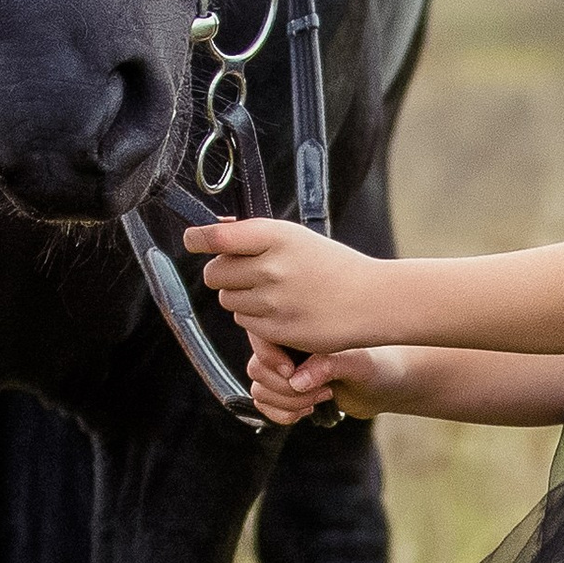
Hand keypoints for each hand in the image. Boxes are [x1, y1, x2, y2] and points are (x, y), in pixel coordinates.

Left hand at [184, 217, 380, 346]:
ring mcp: (273, 301)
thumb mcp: (297, 238)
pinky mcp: (276, 329)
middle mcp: (271, 267)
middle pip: (214, 273)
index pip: (219, 237)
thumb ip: (255, 235)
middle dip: (223, 273)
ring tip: (273, 293)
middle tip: (247, 273)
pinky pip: (244, 322)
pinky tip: (281, 310)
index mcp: (276, 236)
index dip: (199, 239)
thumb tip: (210, 233)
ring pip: (227, 300)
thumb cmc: (332, 265)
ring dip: (240, 297)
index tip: (192, 240)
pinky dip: (255, 318)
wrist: (371, 300)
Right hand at [245, 339, 403, 427]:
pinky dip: (282, 414)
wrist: (385, 383)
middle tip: (322, 390)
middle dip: (288, 390)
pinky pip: (263, 405)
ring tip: (321, 398)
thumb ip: (327, 366)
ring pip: (260, 390)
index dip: (272, 360)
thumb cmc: (376, 364)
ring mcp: (283, 368)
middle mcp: (286, 345)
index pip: (261, 338)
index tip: (294, 372)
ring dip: (289, 404)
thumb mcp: (357, 363)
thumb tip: (295, 380)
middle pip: (257, 369)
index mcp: (298, 326)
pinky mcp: (284, 390)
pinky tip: (308, 409)